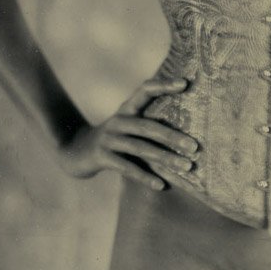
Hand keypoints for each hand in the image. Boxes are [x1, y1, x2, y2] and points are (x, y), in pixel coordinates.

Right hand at [57, 78, 198, 190]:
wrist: (75, 152)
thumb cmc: (114, 140)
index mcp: (126, 109)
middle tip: (195, 147)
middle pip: (149, 126)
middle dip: (173, 137)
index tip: (185, 83)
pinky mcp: (101, 157)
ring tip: (187, 167)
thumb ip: (150, 126)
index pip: (145, 90)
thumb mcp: (128, 127)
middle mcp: (118, 120)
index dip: (163, 85)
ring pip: (141, 148)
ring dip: (166, 159)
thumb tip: (187, 135)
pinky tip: (161, 185)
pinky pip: (127, 168)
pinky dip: (146, 177)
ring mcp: (108, 138)